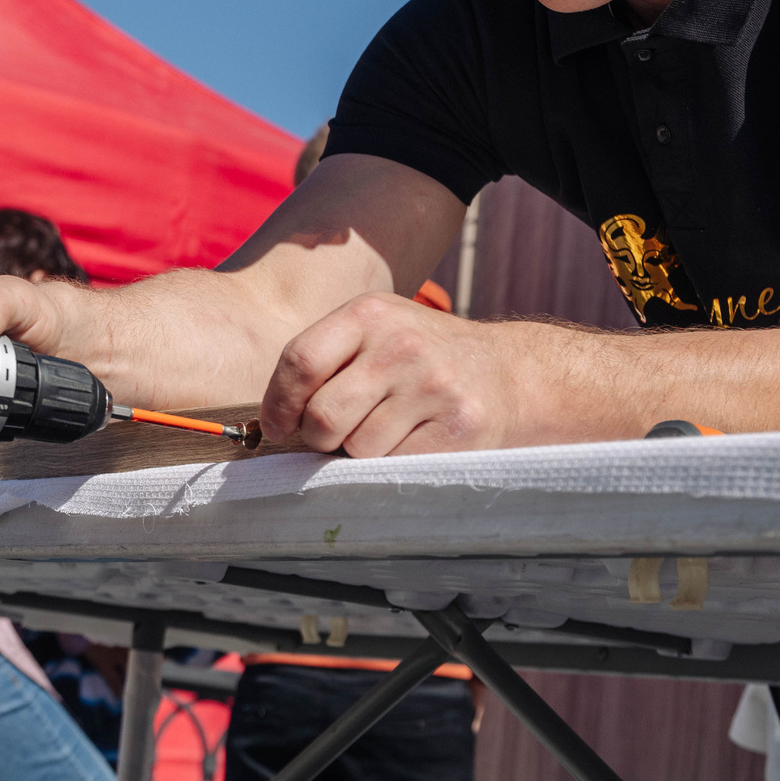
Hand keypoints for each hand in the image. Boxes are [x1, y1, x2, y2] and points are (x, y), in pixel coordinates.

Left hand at [264, 292, 512, 457]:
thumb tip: (269, 421)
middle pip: (323, 417)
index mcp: (370, 314)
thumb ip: (325, 360)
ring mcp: (433, 386)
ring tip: (389, 430)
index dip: (279, 404)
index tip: (279, 427)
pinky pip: (394, 466)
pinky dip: (392, 465)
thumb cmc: (422, 360)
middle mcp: (402, 345)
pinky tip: (413, 442)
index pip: (300, 361)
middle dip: (320, 438)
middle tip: (338, 434)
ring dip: (361, 452)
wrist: (511, 373)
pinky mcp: (458, 427)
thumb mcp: (376, 333)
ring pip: (358, 449)